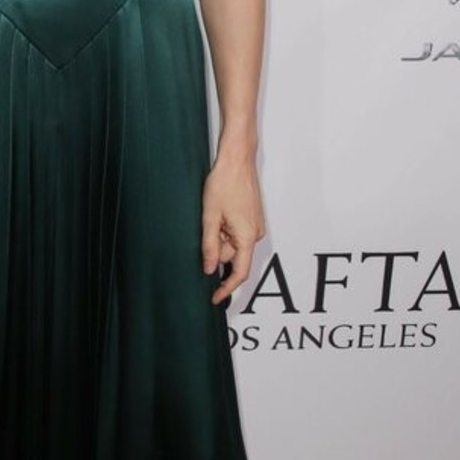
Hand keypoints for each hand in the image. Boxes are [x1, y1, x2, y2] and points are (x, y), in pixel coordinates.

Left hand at [201, 148, 264, 304]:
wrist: (237, 160)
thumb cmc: (224, 183)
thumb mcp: (210, 217)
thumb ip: (209, 246)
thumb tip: (209, 269)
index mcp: (247, 237)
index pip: (239, 273)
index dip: (226, 288)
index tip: (214, 298)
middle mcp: (255, 234)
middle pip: (232, 256)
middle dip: (215, 249)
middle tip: (205, 226)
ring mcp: (254, 226)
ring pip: (232, 244)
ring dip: (218, 236)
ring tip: (211, 214)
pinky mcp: (251, 218)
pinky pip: (235, 233)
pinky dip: (223, 229)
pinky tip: (218, 213)